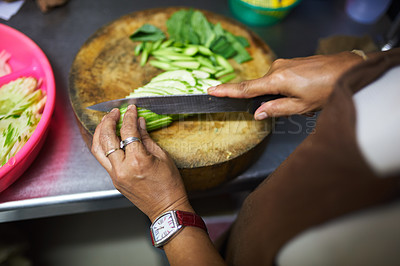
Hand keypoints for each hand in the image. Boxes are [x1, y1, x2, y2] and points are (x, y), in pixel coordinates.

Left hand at [91, 105, 192, 221]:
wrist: (166, 208)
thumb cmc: (169, 185)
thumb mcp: (162, 157)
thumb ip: (147, 138)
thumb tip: (139, 122)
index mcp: (137, 161)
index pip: (128, 131)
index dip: (129, 116)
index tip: (131, 108)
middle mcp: (122, 168)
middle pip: (106, 138)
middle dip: (108, 121)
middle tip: (114, 112)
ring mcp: (115, 176)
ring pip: (98, 149)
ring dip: (99, 132)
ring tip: (106, 122)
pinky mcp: (114, 180)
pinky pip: (103, 159)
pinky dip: (103, 145)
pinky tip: (109, 138)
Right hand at [208, 51, 363, 118]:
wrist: (348, 69)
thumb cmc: (328, 89)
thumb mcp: (301, 107)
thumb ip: (276, 109)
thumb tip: (257, 113)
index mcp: (277, 80)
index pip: (245, 89)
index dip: (227, 91)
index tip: (211, 90)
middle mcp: (277, 68)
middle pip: (260, 88)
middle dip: (268, 101)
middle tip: (292, 107)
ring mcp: (284, 63)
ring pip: (272, 85)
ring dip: (281, 96)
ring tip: (305, 101)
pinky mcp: (291, 62)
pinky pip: (280, 78)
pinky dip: (285, 89)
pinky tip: (304, 93)